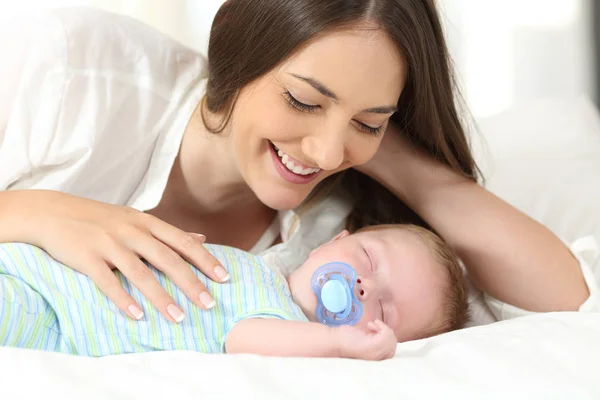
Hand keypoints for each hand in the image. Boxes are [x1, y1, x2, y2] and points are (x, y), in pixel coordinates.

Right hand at [13, 190, 228, 321]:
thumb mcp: (137, 219)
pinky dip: (124, 299)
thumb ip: (169, 232)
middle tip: (209, 304)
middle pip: (167, 259)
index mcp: (146, 222)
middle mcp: (131, 231)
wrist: (52, 212)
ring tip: (179, 318)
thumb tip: (202, 239)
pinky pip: (108, 281)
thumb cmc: (100, 218)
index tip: (224, 278)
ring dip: (161, 298)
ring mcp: (108, 244)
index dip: (205, 260)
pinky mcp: (86, 258)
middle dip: (191, 283)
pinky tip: (138, 316)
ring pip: (140, 273)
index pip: (182, 242)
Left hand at [338, 320, 396, 360]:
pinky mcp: (373, 347)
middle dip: (385, 333)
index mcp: (375, 360)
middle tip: (372, 328)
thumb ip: (377, 341)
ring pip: (392, 340)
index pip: (392, 351)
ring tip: (371, 327)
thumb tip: (388, 334)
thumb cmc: (347, 339)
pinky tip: (370, 325)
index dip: (386, 339)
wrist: (334, 340)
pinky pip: (387, 335)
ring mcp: (376, 355)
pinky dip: (381, 326)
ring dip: (383, 329)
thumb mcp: (365, 341)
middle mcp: (377, 360)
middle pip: (393, 345)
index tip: (375, 333)